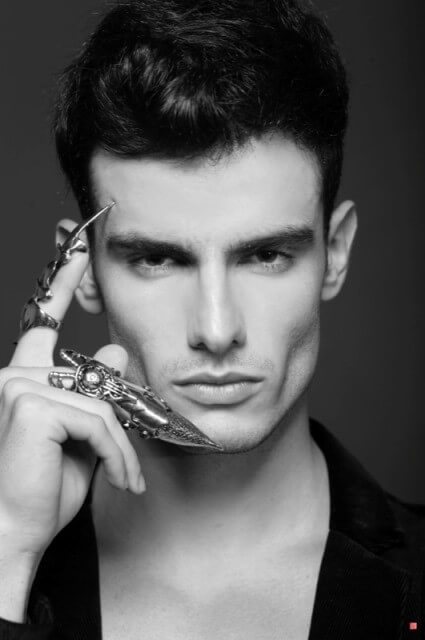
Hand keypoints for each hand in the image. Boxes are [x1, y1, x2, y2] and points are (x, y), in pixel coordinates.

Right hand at [0, 236, 144, 565]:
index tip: (76, 246)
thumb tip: (114, 350)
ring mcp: (17, 386)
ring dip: (119, 445)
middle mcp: (14, 375)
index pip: (43, 323)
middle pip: (94, 380)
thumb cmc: (44, 490)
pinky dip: (115, 450)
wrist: (18, 532)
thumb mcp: (82, 437)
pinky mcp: (29, 404)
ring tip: (123, 478)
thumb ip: (95, 395)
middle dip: (119, 422)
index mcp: (23, 379)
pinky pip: (98, 418)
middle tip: (126, 465)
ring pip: (100, 403)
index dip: (62, 282)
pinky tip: (116, 476)